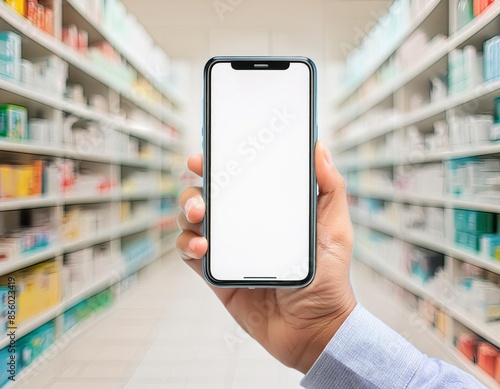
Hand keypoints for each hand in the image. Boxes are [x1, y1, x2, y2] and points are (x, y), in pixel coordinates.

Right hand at [176, 141, 356, 373]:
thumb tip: (319, 149)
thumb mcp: (335, 228)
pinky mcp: (217, 276)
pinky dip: (187, 245)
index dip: (215, 167)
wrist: (315, 328)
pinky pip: (190, 255)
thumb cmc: (329, 277)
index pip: (234, 182)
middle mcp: (241, 227)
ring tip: (199, 219)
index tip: (204, 157)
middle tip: (201, 198)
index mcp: (265, 212)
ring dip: (186, 215)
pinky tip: (201, 248)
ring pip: (192, 223)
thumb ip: (330, 188)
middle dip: (194, 191)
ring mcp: (227, 251)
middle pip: (206, 199)